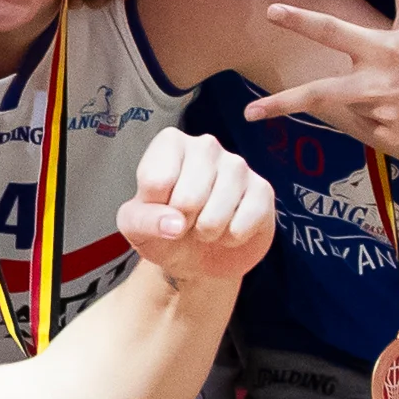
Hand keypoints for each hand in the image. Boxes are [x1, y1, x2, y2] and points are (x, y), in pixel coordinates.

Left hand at [118, 128, 273, 284]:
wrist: (198, 256)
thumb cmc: (162, 230)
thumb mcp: (135, 227)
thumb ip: (143, 221)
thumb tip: (175, 224)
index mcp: (171, 143)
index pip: (155, 181)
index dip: (154, 208)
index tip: (159, 207)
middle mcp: (206, 145)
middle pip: (186, 198)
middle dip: (182, 223)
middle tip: (185, 220)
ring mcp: (238, 165)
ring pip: (215, 215)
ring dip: (206, 233)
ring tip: (205, 225)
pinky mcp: (263, 190)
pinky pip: (241, 226)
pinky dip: (230, 239)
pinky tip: (229, 229)